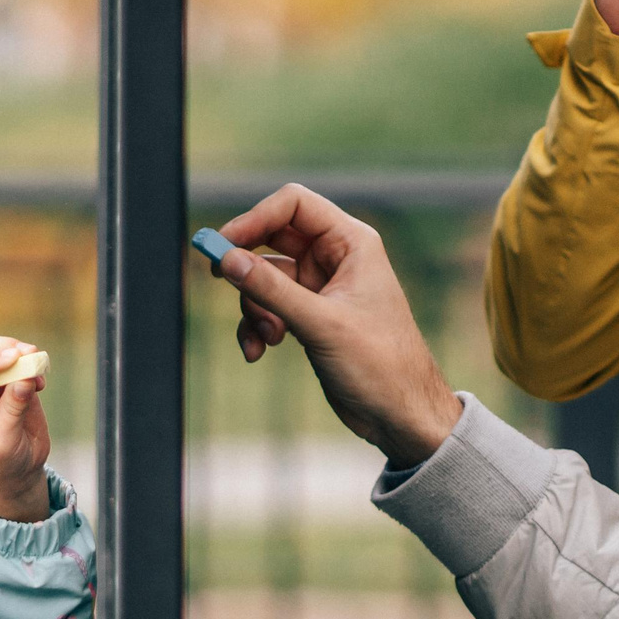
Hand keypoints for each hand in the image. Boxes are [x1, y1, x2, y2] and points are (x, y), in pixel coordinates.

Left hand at [0, 338, 54, 521]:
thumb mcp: (4, 443)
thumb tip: (24, 377)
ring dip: (17, 352)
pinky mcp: (9, 385)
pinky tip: (41, 381)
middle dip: (2, 348)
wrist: (15, 475)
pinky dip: (30, 364)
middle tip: (29, 353)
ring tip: (38, 364)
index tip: (16, 357)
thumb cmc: (2, 465)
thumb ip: (12, 410)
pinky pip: (17, 363)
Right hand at [205, 185, 460, 467]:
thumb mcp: (321, 323)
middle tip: (219, 279)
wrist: (400, 414)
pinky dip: (257, 325)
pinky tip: (259, 351)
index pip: (293, 205)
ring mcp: (321, 287)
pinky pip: (269, 306)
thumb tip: (227, 259)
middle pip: (272, 238)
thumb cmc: (381, 364)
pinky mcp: (310, 315)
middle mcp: (336, 258)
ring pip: (265, 277)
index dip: (254, 218)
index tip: (223, 243)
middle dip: (247, 264)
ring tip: (266, 337)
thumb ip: (272, 290)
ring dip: (254, 306)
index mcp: (351, 243)